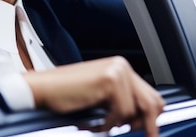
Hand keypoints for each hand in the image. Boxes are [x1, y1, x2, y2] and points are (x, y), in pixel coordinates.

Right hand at [23, 56, 163, 136]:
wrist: (43, 89)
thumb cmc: (65, 94)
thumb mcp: (100, 96)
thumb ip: (121, 99)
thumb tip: (144, 119)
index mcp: (120, 67)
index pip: (151, 96)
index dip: (151, 118)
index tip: (148, 133)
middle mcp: (121, 65)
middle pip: (153, 102)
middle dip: (147, 124)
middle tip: (134, 134)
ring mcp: (116, 71)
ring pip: (137, 110)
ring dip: (121, 123)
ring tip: (103, 124)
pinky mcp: (109, 80)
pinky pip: (123, 112)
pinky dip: (110, 123)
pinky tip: (96, 121)